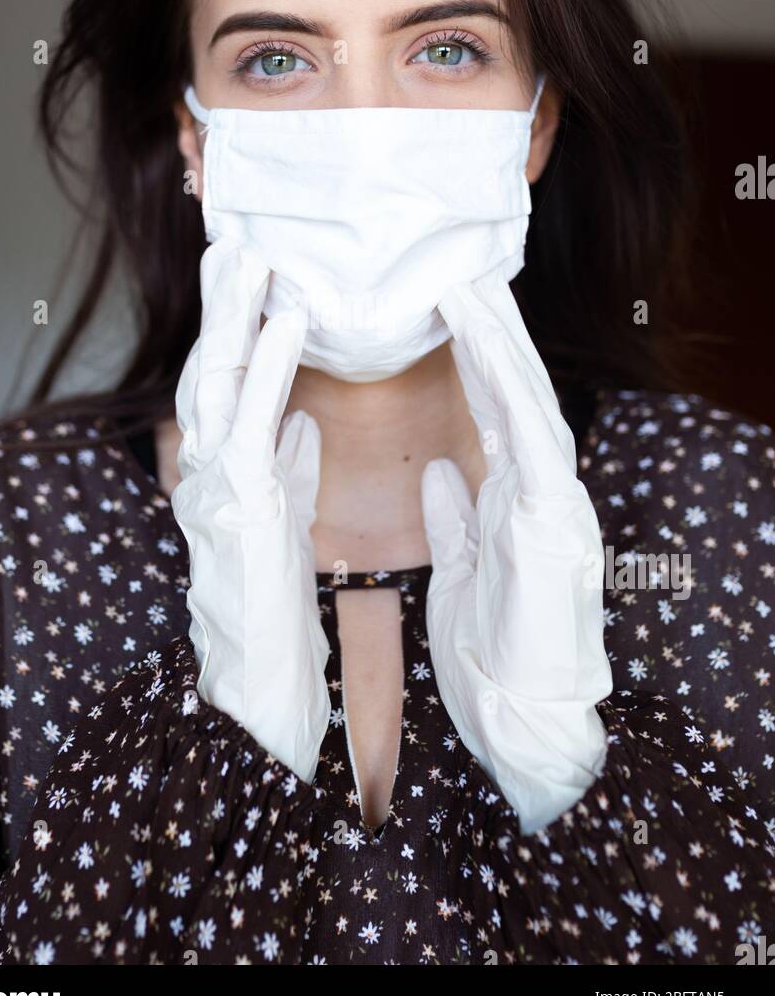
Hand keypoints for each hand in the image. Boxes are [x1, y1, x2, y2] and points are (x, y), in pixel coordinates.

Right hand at [171, 237, 330, 783]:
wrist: (259, 685)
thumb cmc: (272, 605)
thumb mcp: (281, 522)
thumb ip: (288, 467)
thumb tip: (302, 422)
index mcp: (223, 472)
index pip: (226, 385)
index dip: (235, 328)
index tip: (250, 277)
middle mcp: (206, 470)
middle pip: (209, 368)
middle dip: (219, 303)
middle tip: (234, 241)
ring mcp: (214, 485)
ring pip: (217, 379)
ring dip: (234, 311)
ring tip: (251, 253)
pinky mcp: (240, 503)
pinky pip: (252, 419)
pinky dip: (270, 362)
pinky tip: (288, 318)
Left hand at [421, 274, 612, 833]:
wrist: (525, 721)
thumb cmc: (494, 653)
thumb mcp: (461, 572)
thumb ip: (456, 517)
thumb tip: (440, 474)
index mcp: (516, 501)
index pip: (493, 415)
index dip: (471, 360)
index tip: (446, 313)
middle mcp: (541, 491)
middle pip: (514, 394)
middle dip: (489, 333)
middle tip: (460, 274)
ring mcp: (555, 503)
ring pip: (528, 402)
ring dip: (499, 342)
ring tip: (469, 287)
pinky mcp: (554, 520)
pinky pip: (530, 438)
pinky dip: (509, 386)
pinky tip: (487, 344)